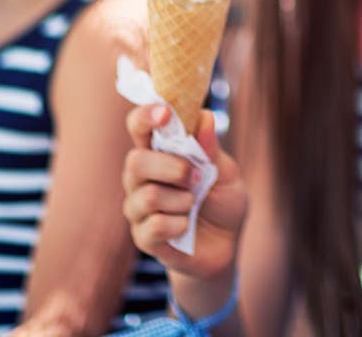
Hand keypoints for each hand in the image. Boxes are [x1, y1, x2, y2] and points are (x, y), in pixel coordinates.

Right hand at [122, 104, 246, 281]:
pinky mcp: (143, 236)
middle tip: (195, 177)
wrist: (225, 246)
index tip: (165, 113)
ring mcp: (138, 207)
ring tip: (193, 205)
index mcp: (159, 152)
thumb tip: (205, 117)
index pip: (139, 126)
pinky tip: (187, 226)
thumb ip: (211, 149)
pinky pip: (155, 225)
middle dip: (171, 167)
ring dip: (181, 200)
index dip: (146, 116)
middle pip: (135, 161)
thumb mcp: (226, 172)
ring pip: (147, 195)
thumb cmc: (222, 201)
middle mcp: (141, 177)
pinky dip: (180, 224)